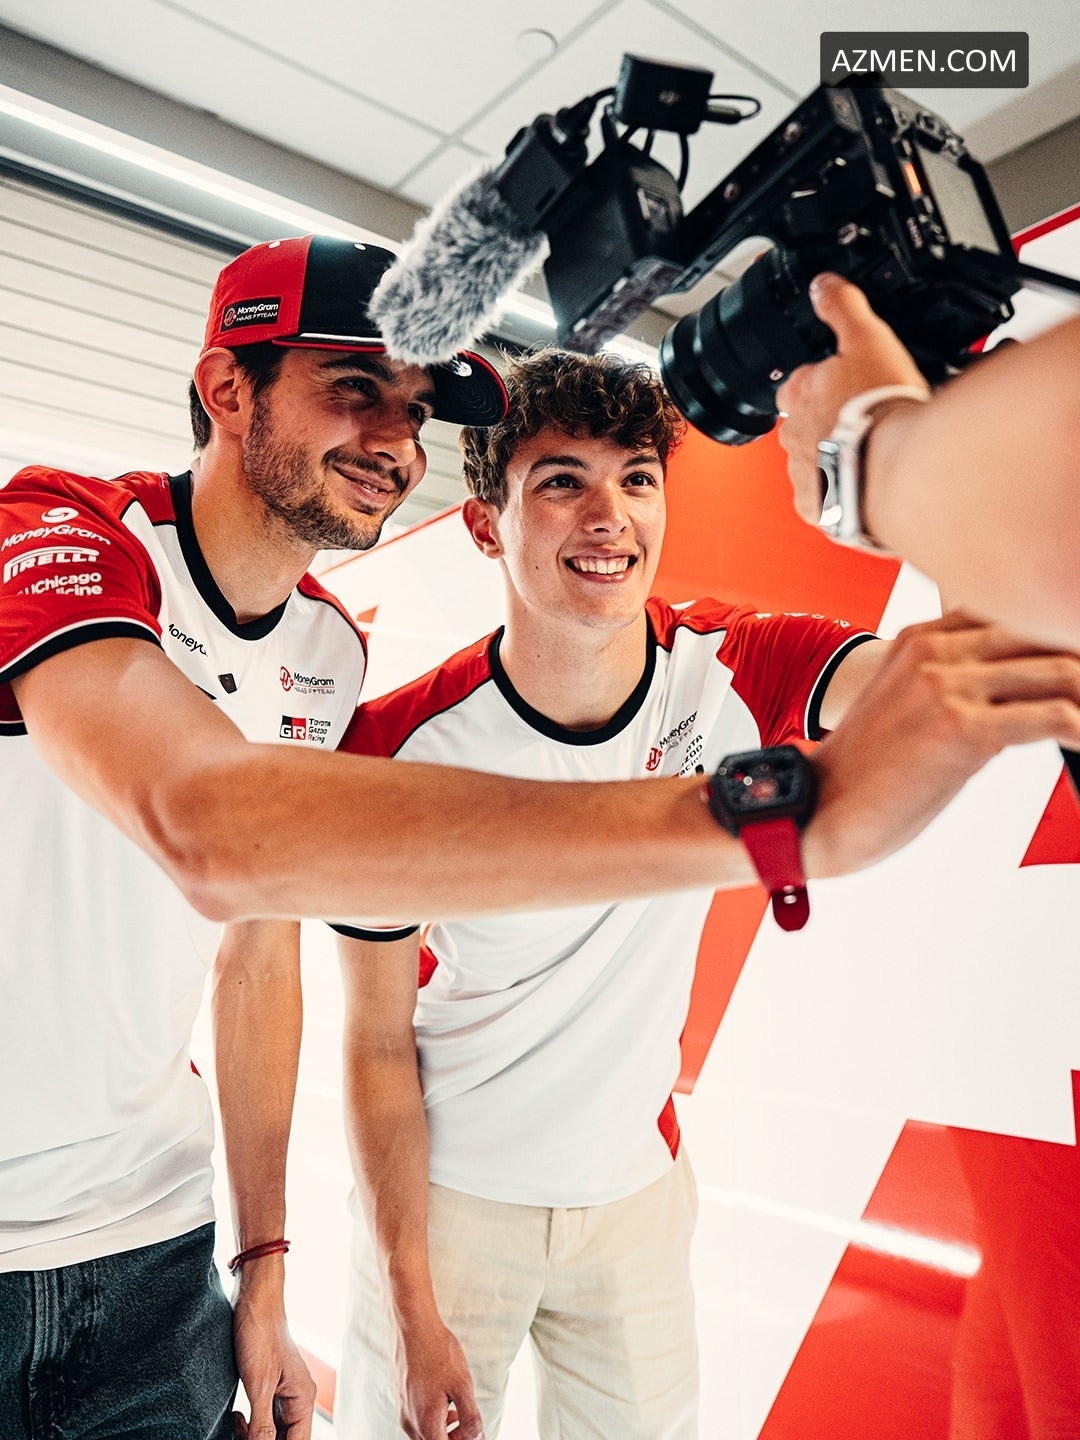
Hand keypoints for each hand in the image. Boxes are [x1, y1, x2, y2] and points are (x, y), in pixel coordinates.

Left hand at [231, 1281, 316, 1439]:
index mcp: (303, 1399)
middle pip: (284, 1439)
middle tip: (238, 1436)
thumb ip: (262, 1424)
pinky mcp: (268, 1387)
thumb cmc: (260, 1335)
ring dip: (252, 1436)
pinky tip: (236, 1417)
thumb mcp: (259, 1385)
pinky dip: (248, 1425)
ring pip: (271, 1432)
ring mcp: (283, 1393)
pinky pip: (262, 1418)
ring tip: (236, 1425)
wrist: (254, 1300)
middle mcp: (297, 1399)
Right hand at [393, 1317, 483, 1439]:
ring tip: (458, 1412)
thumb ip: (471, 1417)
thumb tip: (477, 1437)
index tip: (474, 1432)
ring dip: (443, 1430)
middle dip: (454, 1438)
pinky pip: (417, 1419)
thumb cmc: (438, 1354)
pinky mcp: (401, 1398)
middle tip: (470, 1424)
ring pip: (424, 1433)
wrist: (413, 1327)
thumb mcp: (462, 1385)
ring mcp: (402, 1410)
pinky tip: (444, 1401)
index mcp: (425, 1423)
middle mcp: (409, 1422)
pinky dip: (432, 1418)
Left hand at [776, 273, 928, 523]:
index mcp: (799, 394)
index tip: (852, 384)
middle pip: (808, 423)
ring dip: (840, 456)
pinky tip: (870, 482)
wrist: (896, 474)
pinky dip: (845, 493)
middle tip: (870, 419)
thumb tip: (823, 284)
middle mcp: (791, 436)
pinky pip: (827, 499)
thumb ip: (844, 308)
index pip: (802, 381)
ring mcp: (803, 474)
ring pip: (817, 461)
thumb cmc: (882, 412)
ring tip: (876, 452)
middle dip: (834, 421)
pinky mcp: (818, 509)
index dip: (828, 380)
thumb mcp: (868, 339)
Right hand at [806, 613, 1079, 876]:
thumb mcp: (903, 704)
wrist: (814, 810)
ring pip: (1060, 669)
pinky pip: (1054, 717)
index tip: (1074, 663)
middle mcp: (933, 652)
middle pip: (1044, 631)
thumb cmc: (859, 773)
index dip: (1057, 634)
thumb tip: (1015, 697)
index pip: (1013, 612)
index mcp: (919, 639)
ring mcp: (948, 687)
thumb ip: (952, 683)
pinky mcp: (964, 730)